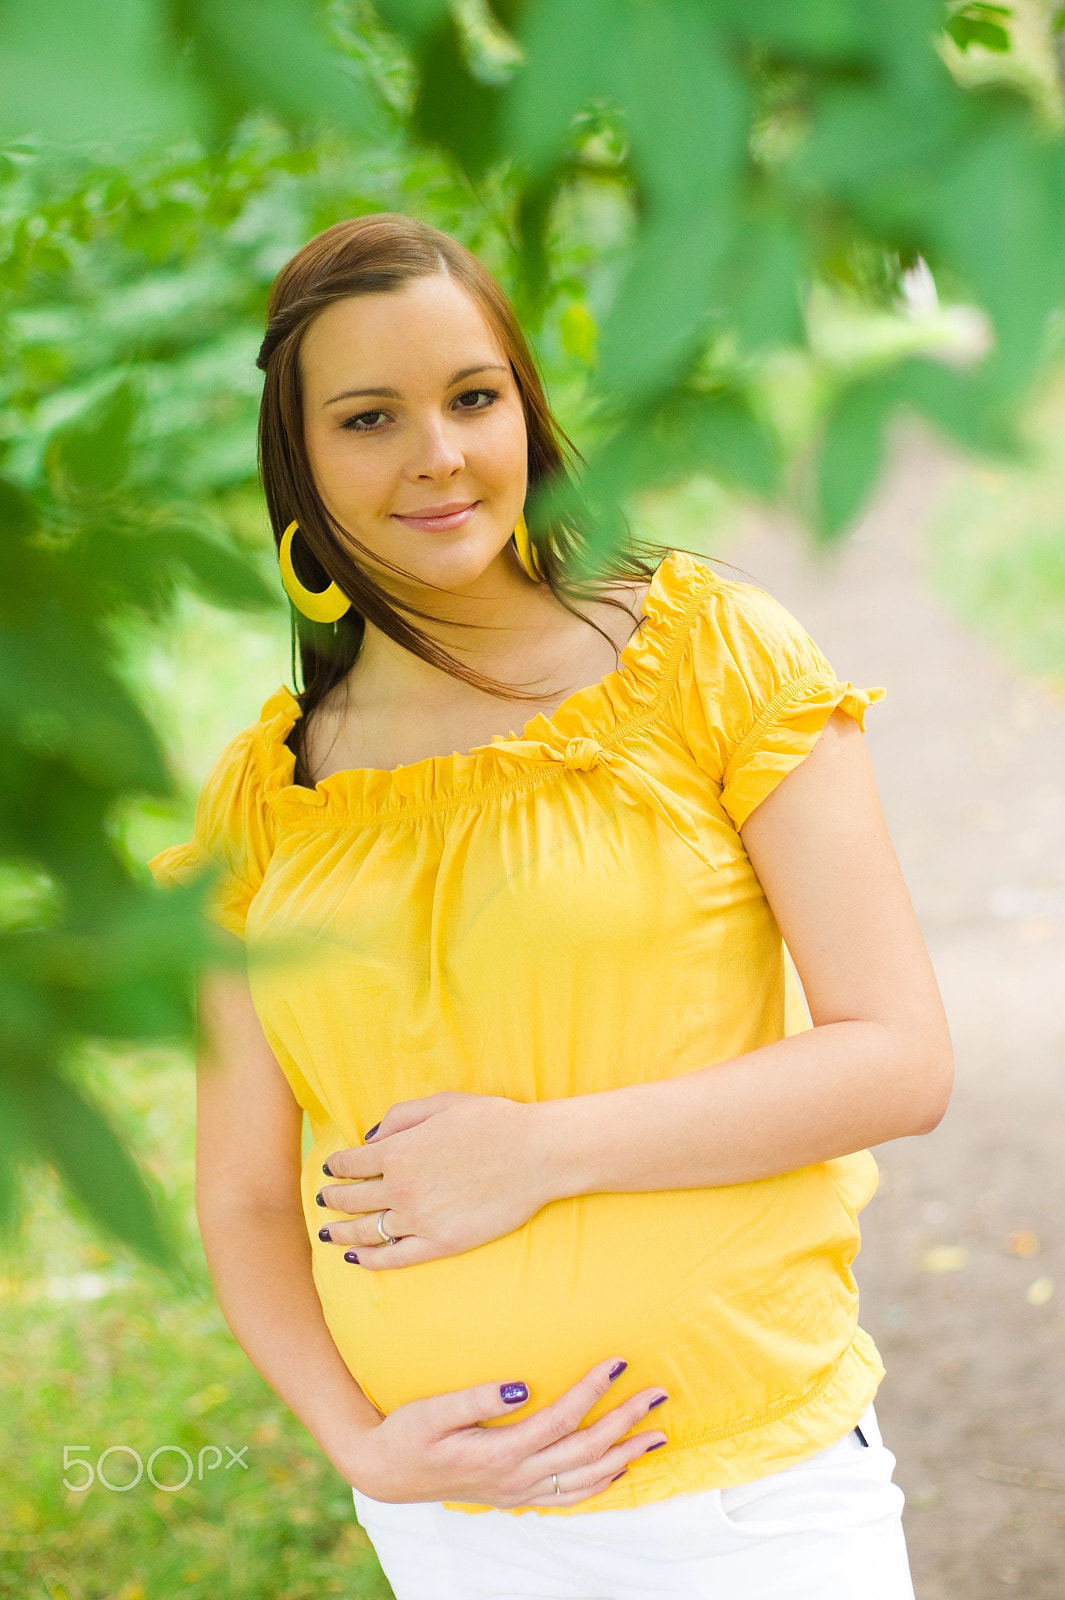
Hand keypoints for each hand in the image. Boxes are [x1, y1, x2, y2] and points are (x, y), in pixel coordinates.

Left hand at [316, 1091, 555, 1268]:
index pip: (349, 1164)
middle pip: (350, 1199)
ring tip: (329, 1235)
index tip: (330, 1169)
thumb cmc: (492, 1121)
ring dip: (342, 1233)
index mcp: (397, 1151)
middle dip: (332, 1198)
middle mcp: (400, 1189)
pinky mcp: (440, 1244)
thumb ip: (399, 1117)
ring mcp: (418, 1220)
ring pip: (366, 1231)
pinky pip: (394, 1257)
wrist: (536, 1154)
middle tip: (323, 1199)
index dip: (335, 1167)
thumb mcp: (441, 1102)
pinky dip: (371, 1260)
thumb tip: (370, 1137)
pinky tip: (357, 1260)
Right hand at [343, 1357, 668, 1508]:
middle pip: (585, 1449)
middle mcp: (517, 1478)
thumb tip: (522, 1386)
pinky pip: (569, 1496)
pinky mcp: (516, 1496)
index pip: (561, 1418)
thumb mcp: (433, 1410)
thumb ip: (478, 1397)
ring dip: (624, 1455)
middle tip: (658, 1393)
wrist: (387, 1472)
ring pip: (585, 1478)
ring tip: (657, 1434)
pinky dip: (600, 1483)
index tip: (619, 1361)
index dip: (592, 1389)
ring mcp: (519, 1492)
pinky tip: (618, 1469)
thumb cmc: (408, 1433)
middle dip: (625, 1420)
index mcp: (500, 1453)